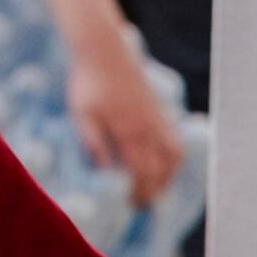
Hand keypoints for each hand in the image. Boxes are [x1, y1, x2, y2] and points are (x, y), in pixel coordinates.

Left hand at [69, 25, 184, 204]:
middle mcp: (150, 127)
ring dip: (167, 176)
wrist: (104, 50)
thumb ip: (94, 144)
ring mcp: (158, 118)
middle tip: (140, 205)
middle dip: (153, 190)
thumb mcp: (82, 115)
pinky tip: (162, 164)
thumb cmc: (88, 83)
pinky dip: (173, 157)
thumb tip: (106, 172)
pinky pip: (174, 139)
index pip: (143, 173)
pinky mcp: (159, 109)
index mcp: (131, 131)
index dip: (139, 193)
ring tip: (154, 189)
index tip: (131, 206)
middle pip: (161, 169)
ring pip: (174, 155)